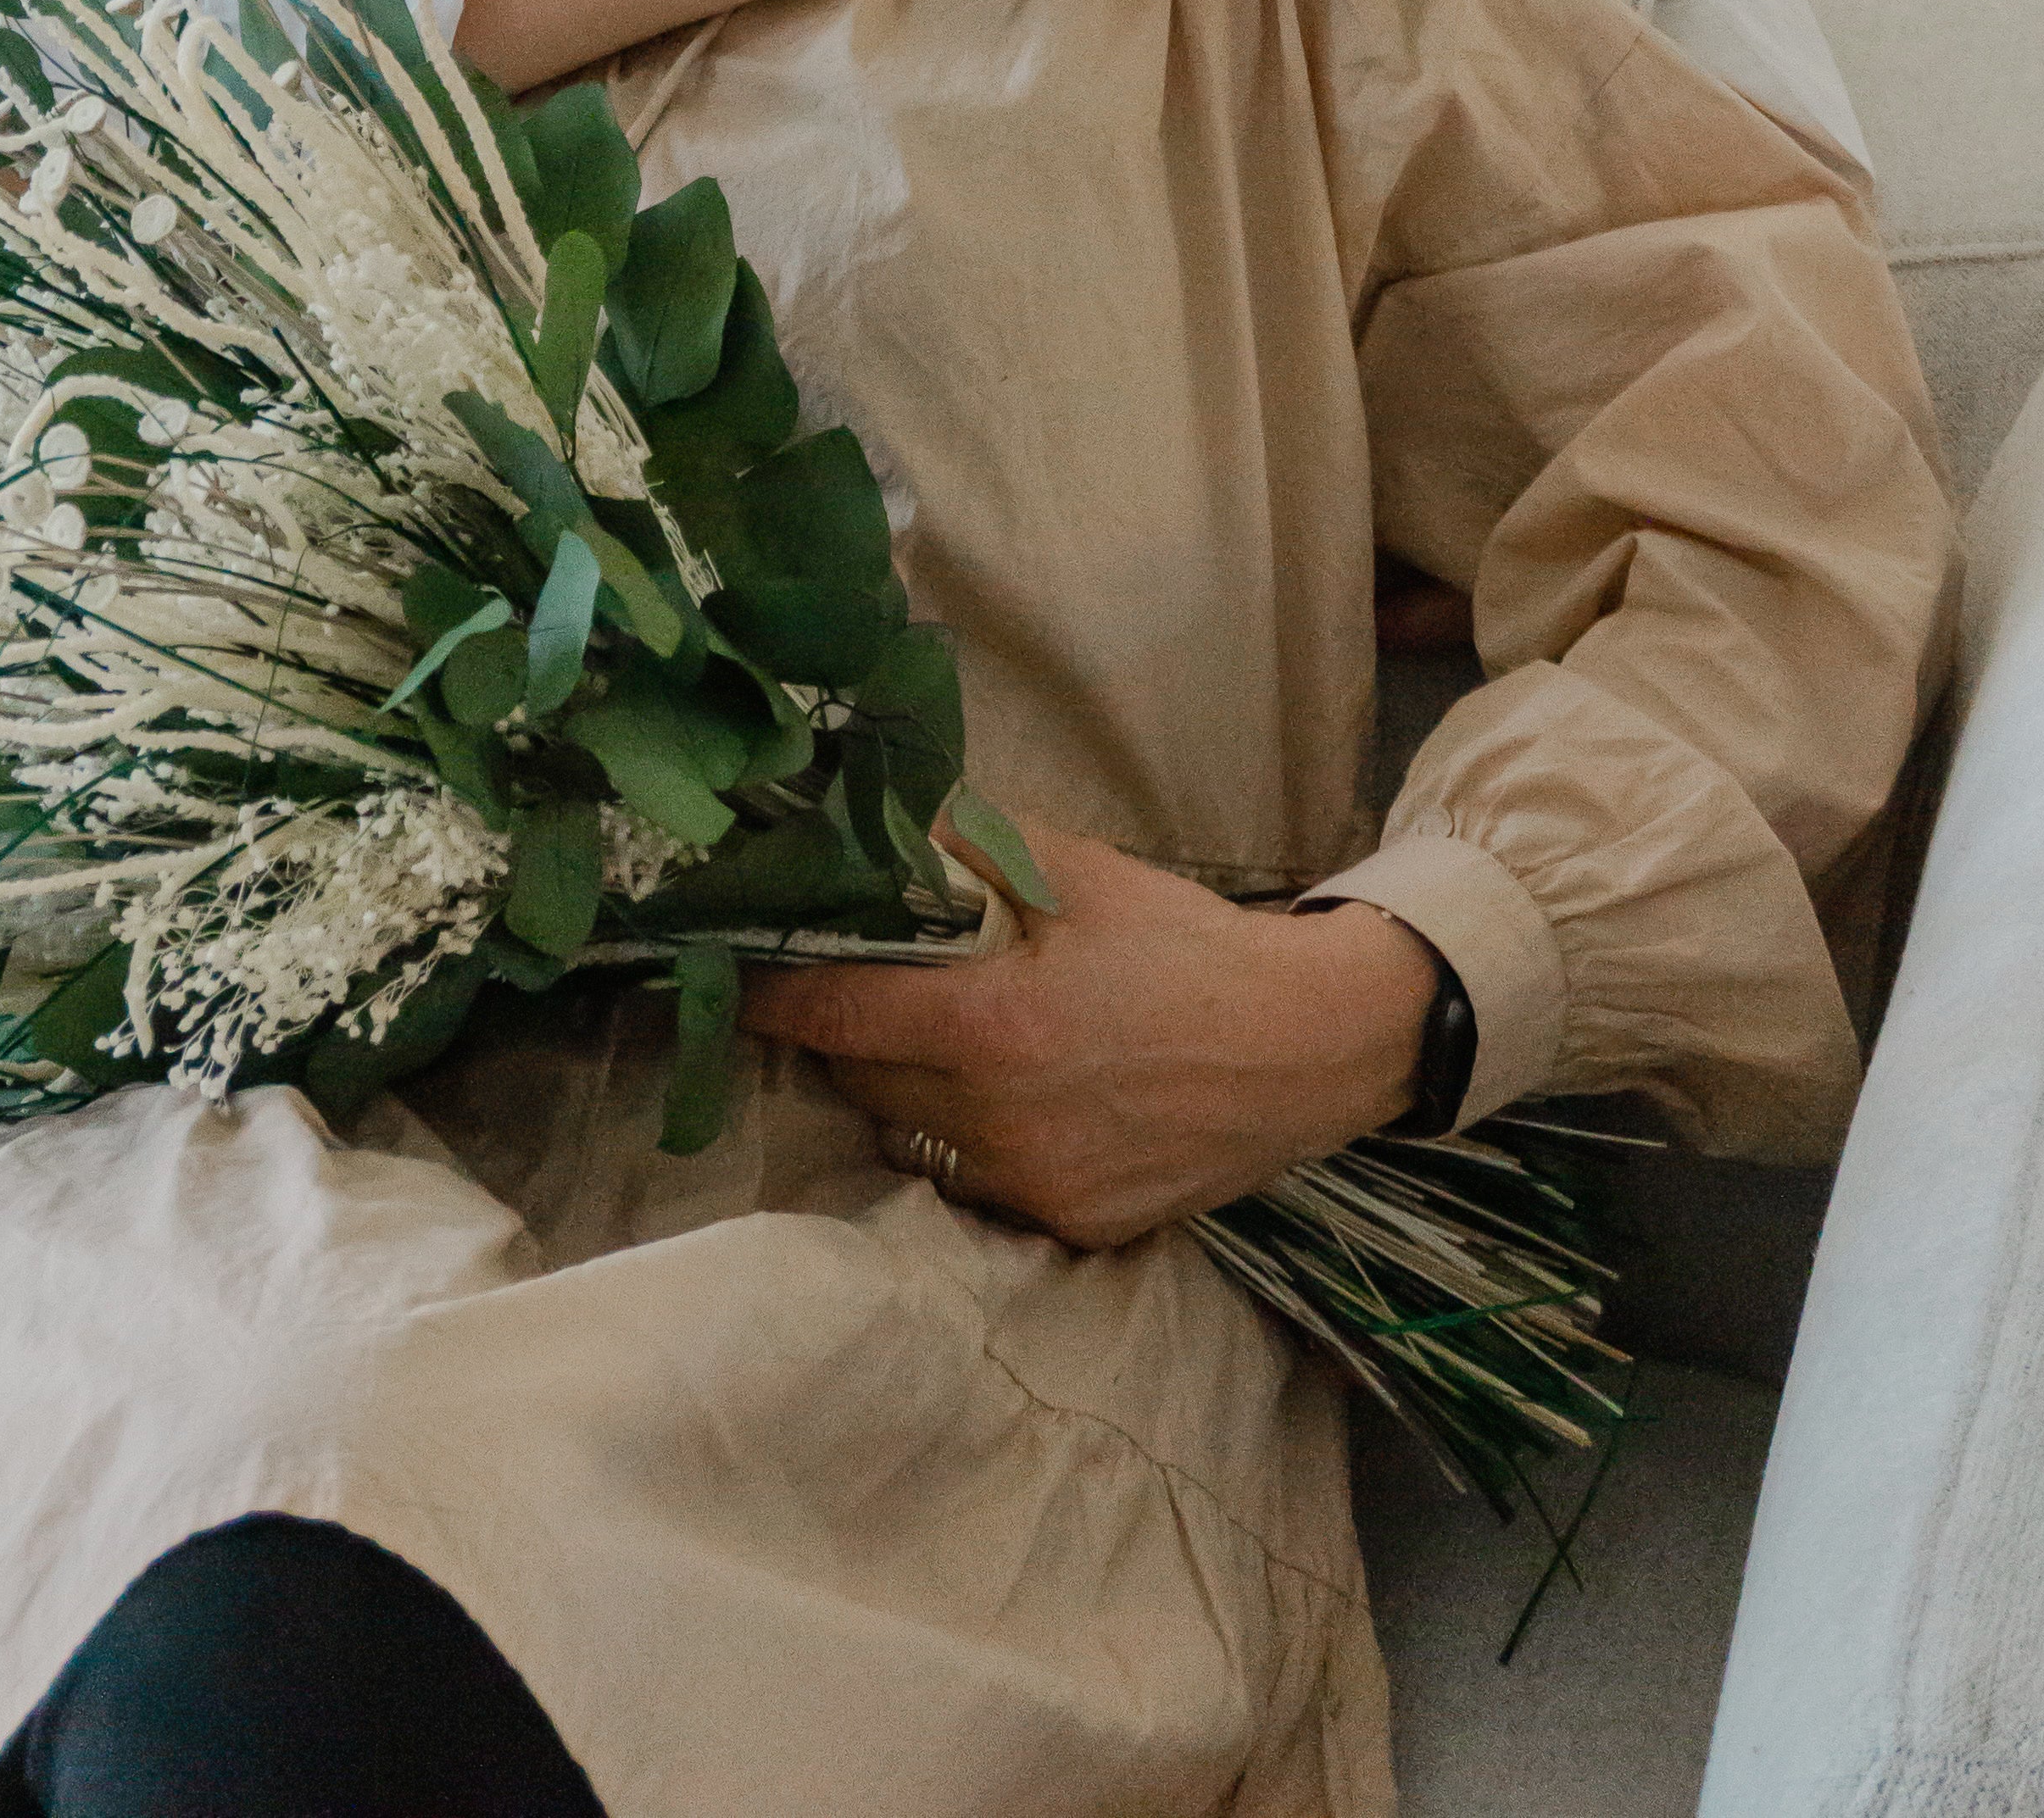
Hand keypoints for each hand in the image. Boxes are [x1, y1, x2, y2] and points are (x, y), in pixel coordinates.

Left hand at [741, 838, 1437, 1249]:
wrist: (1308, 1045)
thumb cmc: (1186, 944)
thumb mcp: (1077, 874)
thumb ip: (966, 849)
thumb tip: (873, 815)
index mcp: (993, 1028)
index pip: (833, 1017)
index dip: (773, 994)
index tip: (735, 968)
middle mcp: (999, 1122)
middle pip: (861, 1079)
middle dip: (847, 1031)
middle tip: (859, 983)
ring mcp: (1033, 1186)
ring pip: (912, 1134)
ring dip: (904, 1087)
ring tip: (946, 1035)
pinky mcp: (1071, 1227)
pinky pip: (977, 1178)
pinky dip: (970, 1135)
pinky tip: (1013, 1091)